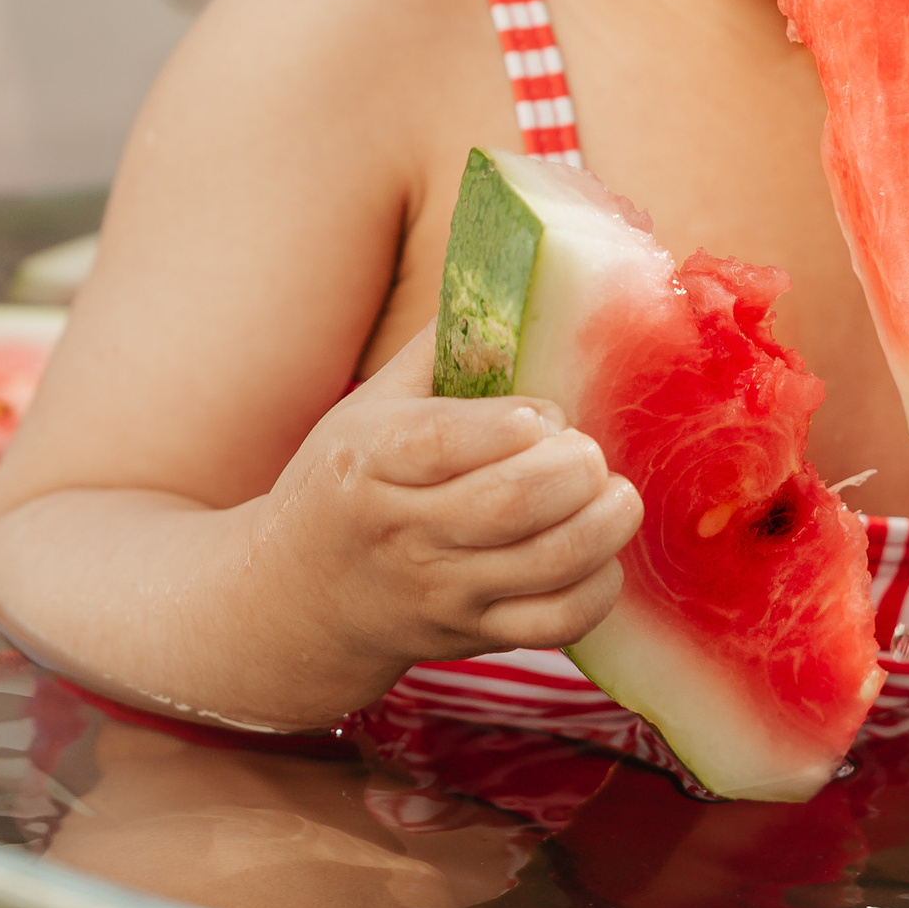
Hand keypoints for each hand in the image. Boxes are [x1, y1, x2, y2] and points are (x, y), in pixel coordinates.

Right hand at [258, 329, 643, 679]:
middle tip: (589, 452)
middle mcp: (402, 531)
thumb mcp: (369, 406)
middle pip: (510, 503)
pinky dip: (597, 587)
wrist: (295, 599)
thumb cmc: (347, 482)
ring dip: (603, 523)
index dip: (516, 423)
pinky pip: (554, 624)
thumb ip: (442, 346)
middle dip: (575, 469)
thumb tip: (516, 270)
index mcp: (370, 460)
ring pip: (545, 564)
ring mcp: (439, 592)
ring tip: (614, 495)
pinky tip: (600, 553)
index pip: (447, 440)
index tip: (543, 414)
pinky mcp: (470, 637)